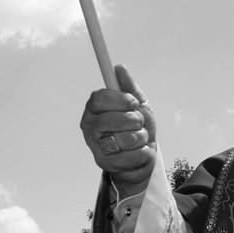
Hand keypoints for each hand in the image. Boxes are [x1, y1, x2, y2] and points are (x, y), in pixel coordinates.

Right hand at [80, 65, 156, 195]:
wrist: (143, 155)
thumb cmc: (136, 127)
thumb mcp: (136, 104)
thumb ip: (128, 87)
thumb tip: (119, 68)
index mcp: (94, 109)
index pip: (99, 99)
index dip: (119, 99)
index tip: (133, 102)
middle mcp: (90, 127)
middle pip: (110, 120)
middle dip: (133, 120)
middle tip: (138, 123)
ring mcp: (96, 147)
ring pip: (125, 139)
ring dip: (141, 137)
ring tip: (139, 138)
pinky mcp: (105, 164)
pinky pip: (132, 155)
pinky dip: (144, 152)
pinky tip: (140, 151)